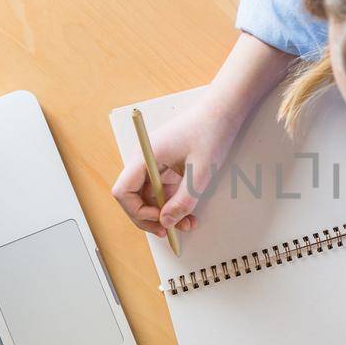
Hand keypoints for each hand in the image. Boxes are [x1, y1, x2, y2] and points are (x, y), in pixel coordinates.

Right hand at [112, 99, 240, 237]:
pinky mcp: (165, 167)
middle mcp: (144, 160)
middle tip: (171, 232)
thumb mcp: (200, 173)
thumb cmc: (210, 133)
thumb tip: (166, 222)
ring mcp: (154, 164)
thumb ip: (183, 200)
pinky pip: (162, 191)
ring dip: (165, 214)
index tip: (160, 220)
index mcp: (145, 156)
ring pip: (150, 198)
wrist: (222, 112)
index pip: (123, 191)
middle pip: (133, 198)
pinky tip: (188, 214)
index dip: (137, 212)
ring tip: (187, 224)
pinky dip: (173, 205)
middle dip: (152, 218)